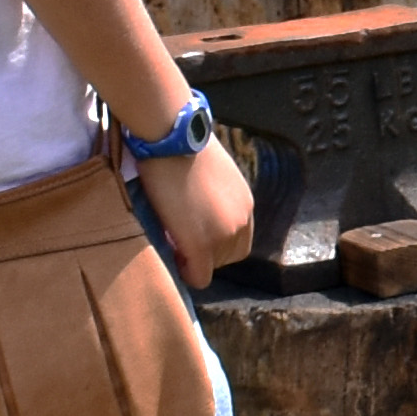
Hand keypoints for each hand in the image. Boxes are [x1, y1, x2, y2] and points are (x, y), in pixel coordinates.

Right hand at [132, 118, 259, 280]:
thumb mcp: (211, 174)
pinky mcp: (201, 244)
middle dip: (208, 255)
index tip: (193, 233)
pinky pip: (199, 276)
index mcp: (245, 203)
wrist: (171, 139)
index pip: (240, 239)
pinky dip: (186, 274)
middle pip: (230, 256)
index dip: (216, 242)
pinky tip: (173, 259)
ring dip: (196, 262)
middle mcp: (242, 220)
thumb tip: (199, 210)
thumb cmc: (183, 147)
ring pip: (214, 267)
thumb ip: (214, 198)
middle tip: (182, 242)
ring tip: (175, 246)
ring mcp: (224, 234)